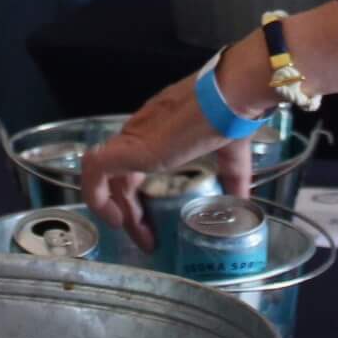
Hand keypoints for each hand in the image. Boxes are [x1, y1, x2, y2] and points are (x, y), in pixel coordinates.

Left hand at [79, 73, 259, 251]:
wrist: (228, 97)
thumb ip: (232, 176)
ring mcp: (133, 139)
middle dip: (131, 211)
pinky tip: (118, 220)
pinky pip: (95, 172)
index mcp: (160, 131)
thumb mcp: (230, 154)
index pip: (135, 164)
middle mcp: (141, 132)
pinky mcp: (128, 148)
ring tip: (140, 236)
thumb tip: (242, 201)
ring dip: (117, 210)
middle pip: (120, 175)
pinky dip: (97, 197)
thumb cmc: (229, 116)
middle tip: (150, 240)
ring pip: (106, 177)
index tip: (155, 223)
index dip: (140, 195)